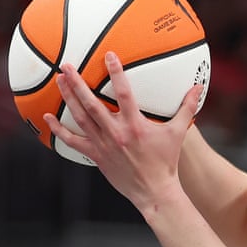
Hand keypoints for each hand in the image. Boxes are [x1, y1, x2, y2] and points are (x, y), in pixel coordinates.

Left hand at [44, 52, 202, 210]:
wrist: (155, 191)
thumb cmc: (167, 162)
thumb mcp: (178, 133)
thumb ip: (187, 108)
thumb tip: (198, 88)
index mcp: (136, 125)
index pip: (124, 93)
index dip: (116, 73)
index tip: (108, 56)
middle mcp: (117, 133)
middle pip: (92, 103)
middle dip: (77, 83)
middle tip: (67, 66)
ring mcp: (104, 144)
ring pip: (80, 117)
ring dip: (68, 98)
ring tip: (59, 80)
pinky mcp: (96, 155)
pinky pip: (73, 141)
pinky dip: (59, 129)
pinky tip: (47, 117)